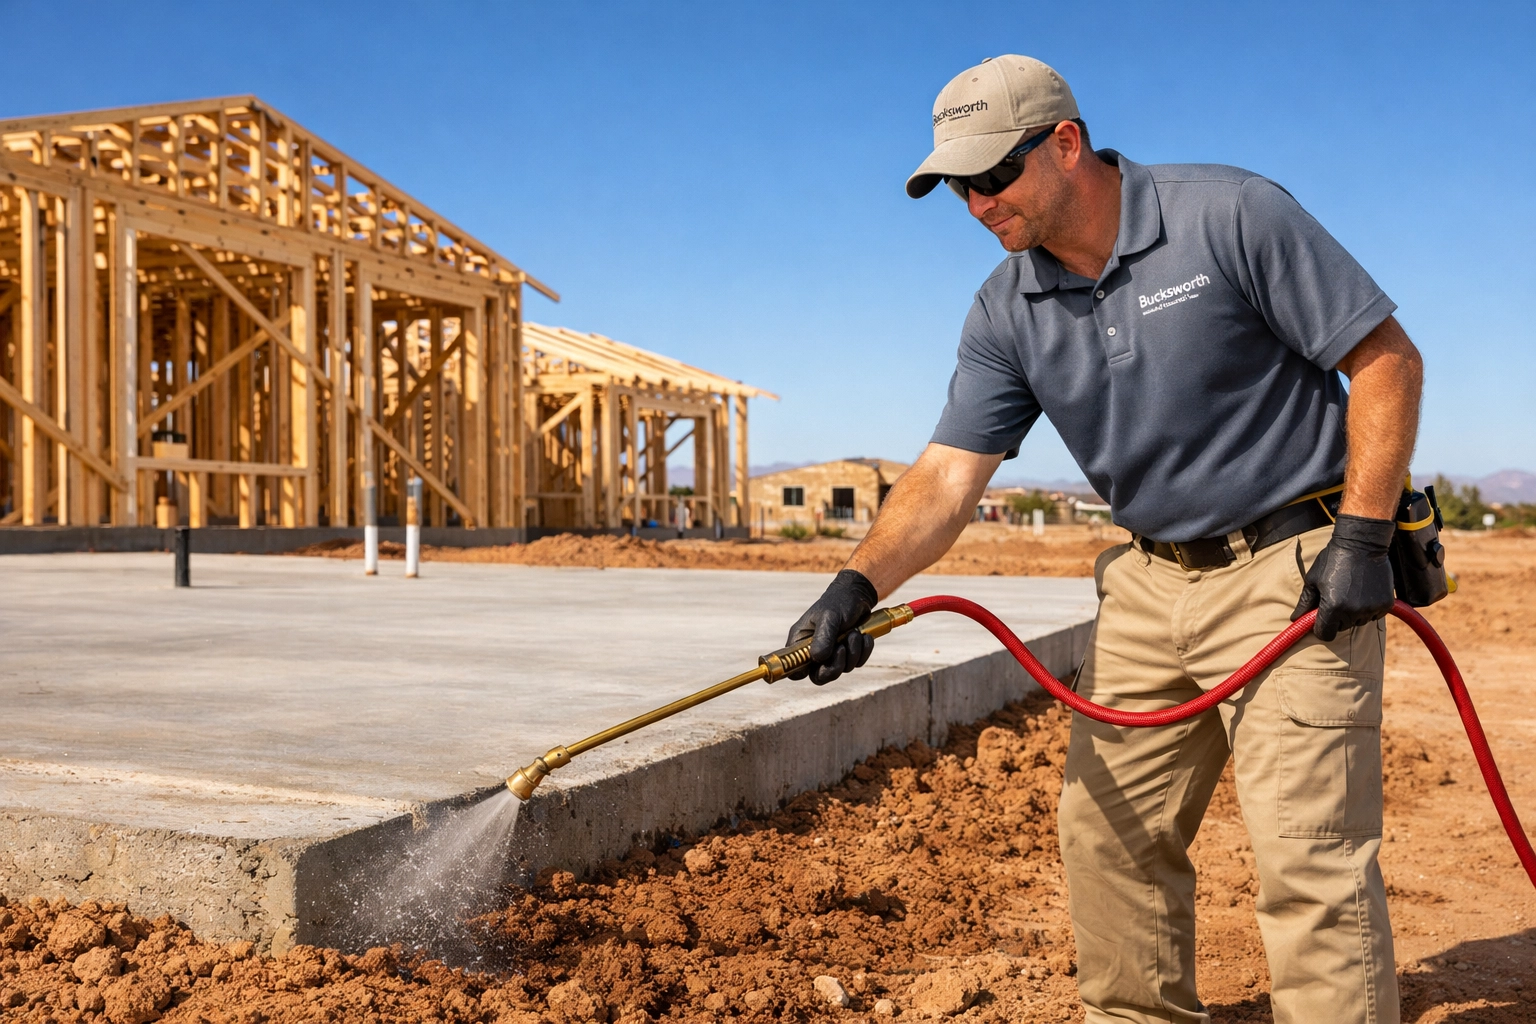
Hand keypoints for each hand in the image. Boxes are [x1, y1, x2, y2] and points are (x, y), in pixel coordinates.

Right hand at [786, 569, 878, 684]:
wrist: (858, 595)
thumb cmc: (838, 602)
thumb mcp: (830, 616)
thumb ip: (824, 637)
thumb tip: (819, 658)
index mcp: (800, 641)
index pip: (793, 667)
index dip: (801, 672)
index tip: (818, 663)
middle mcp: (813, 651)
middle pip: (819, 676)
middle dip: (834, 666)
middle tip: (842, 649)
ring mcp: (830, 654)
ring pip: (840, 670)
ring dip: (852, 654)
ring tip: (855, 633)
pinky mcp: (846, 655)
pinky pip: (855, 664)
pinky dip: (862, 652)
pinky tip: (864, 637)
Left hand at [1291, 514, 1396, 641]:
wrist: (1361, 543)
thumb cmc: (1332, 560)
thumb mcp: (1313, 580)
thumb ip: (1305, 603)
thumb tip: (1294, 620)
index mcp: (1332, 607)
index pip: (1324, 634)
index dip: (1320, 628)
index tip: (1319, 619)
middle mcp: (1353, 611)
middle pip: (1341, 628)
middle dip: (1336, 618)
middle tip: (1336, 597)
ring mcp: (1371, 608)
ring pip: (1358, 622)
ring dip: (1353, 613)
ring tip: (1350, 591)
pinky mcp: (1385, 604)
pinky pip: (1374, 615)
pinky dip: (1368, 608)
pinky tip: (1364, 591)